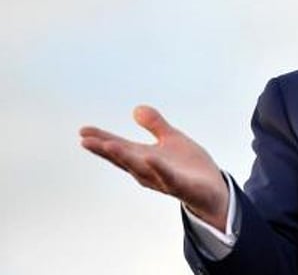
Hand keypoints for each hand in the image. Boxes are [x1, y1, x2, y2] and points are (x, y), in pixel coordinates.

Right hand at [80, 105, 228, 231]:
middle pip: (124, 159)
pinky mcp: (182, 186)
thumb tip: (136, 108)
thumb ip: (155, 125)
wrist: (213, 190)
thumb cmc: (189, 166)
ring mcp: (164, 179)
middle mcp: (149, 171)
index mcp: (145, 158)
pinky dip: (159, 169)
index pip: (119, 147)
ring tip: (109, 145)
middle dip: (105, 150)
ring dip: (125, 158)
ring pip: (141, 169)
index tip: (83, 131)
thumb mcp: (172, 139)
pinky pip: (169, 178)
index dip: (102, 139)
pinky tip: (150, 157)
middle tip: (86, 140)